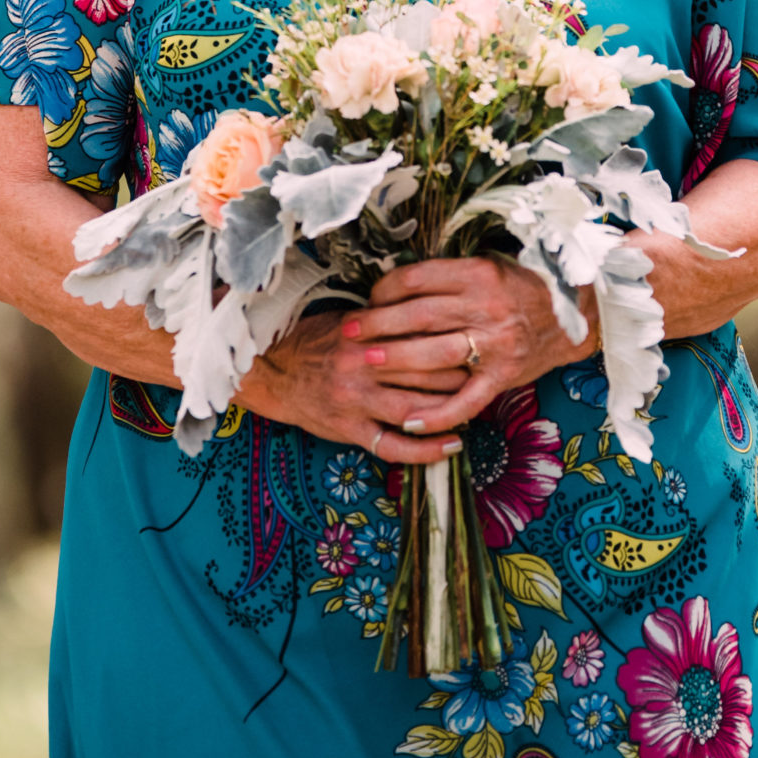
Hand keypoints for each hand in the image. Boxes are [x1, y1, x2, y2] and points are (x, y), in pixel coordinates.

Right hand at [238, 308, 469, 466]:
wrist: (272, 372)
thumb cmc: (315, 341)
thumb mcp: (348, 320)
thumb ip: (386, 320)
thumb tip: (432, 308)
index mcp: (364, 333)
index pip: (420, 334)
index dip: (452, 338)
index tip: (475, 338)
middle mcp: (362, 367)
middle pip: (424, 372)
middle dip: (460, 373)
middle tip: (485, 372)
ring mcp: (356, 402)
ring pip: (414, 409)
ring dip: (450, 411)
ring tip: (476, 407)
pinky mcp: (349, 430)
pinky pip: (393, 446)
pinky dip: (426, 449)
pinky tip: (453, 445)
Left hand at [342, 256, 592, 437]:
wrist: (576, 316)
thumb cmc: (524, 288)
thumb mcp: (490, 266)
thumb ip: (449, 276)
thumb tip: (397, 285)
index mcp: (479, 273)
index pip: (417, 279)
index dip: (384, 289)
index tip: (369, 298)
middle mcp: (486, 307)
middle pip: (417, 315)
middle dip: (377, 323)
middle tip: (350, 330)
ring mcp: (496, 344)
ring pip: (433, 353)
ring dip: (395, 359)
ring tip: (366, 361)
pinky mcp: (504, 376)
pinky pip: (465, 400)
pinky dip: (437, 413)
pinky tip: (410, 420)